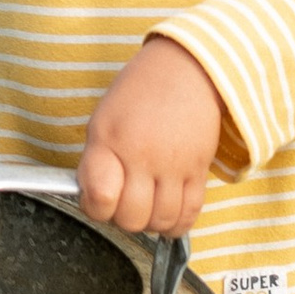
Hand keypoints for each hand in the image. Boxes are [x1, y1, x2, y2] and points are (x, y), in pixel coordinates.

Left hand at [76, 37, 225, 238]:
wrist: (186, 69)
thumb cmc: (139, 93)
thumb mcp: (103, 120)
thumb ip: (96, 162)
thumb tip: (96, 201)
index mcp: (110, 140)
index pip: (99, 198)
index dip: (95, 208)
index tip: (97, 201)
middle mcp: (142, 155)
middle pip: (131, 218)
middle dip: (122, 219)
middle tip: (123, 203)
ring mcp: (174, 164)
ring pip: (161, 221)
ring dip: (150, 223)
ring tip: (146, 207)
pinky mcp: (199, 168)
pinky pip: (191, 214)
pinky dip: (177, 224)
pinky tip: (168, 215)